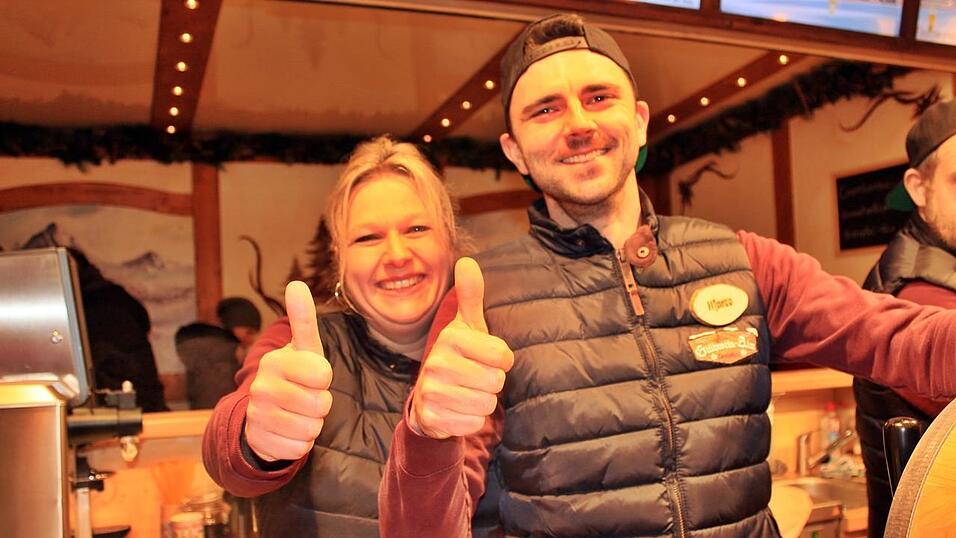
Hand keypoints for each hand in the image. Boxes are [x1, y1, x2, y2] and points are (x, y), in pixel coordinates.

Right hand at [244, 281, 332, 461]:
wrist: (266, 412)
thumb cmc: (295, 375)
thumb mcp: (304, 348)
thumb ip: (302, 319)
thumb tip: (296, 283)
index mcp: (275, 361)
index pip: (322, 374)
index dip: (324, 378)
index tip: (312, 375)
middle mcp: (261, 387)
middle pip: (320, 405)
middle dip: (320, 404)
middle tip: (306, 397)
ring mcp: (257, 416)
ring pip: (311, 429)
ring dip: (312, 424)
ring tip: (298, 413)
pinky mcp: (259, 441)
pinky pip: (299, 449)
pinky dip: (300, 443)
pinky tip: (288, 431)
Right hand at [410, 257, 513, 438]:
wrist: (430, 398)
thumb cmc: (459, 357)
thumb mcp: (467, 326)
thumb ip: (470, 295)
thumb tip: (467, 261)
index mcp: (451, 338)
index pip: (503, 356)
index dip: (502, 361)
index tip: (487, 358)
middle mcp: (436, 362)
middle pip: (496, 382)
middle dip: (492, 383)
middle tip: (475, 378)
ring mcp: (431, 391)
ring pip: (486, 404)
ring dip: (482, 402)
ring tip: (466, 393)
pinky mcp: (432, 417)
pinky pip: (474, 423)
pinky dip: (471, 420)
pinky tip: (458, 410)